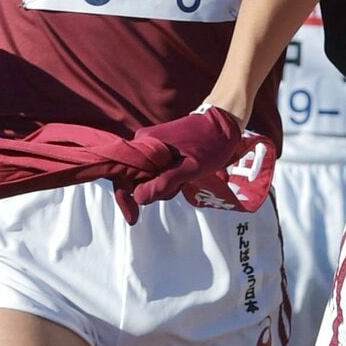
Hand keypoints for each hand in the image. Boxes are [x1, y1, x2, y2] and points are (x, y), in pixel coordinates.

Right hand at [121, 107, 243, 214]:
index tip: (133, 219)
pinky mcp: (159, 149)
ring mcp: (151, 146)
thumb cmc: (209, 145)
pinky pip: (155, 171)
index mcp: (145, 144)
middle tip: (179, 185)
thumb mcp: (190, 167)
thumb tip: (139, 198)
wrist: (223, 126)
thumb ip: (165, 181)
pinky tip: (183, 176)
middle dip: (154, 190)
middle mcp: (143, 143)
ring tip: (185, 178)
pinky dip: (167, 179)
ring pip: (147, 177)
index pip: (122, 174)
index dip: (125, 198)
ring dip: (164, 185)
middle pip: (135, 178)